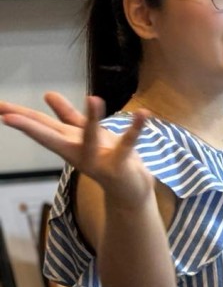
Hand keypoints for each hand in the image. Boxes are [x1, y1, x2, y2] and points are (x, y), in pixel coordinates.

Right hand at [1, 93, 153, 207]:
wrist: (129, 190)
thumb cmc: (106, 159)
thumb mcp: (84, 135)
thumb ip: (68, 116)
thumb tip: (47, 95)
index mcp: (69, 143)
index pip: (42, 126)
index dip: (22, 117)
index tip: (0, 109)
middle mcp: (78, 152)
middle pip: (52, 134)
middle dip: (30, 125)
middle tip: (5, 113)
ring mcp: (98, 160)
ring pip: (92, 138)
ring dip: (94, 118)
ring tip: (94, 98)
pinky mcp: (120, 164)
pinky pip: (128, 144)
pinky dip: (136, 129)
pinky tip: (144, 114)